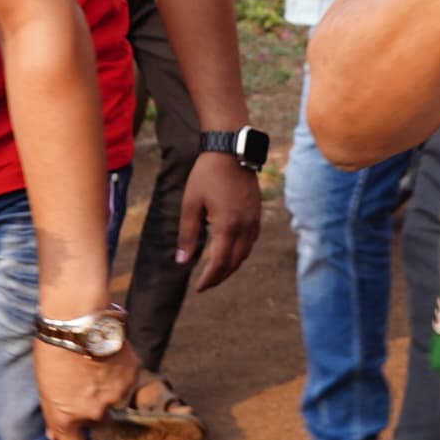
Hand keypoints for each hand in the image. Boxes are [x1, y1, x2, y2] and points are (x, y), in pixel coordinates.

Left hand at [31, 338, 143, 439]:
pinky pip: (126, 381)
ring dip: (106, 388)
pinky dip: (118, 372)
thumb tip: (54, 434)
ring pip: (114, 400)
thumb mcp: (44, 386)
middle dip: (93, 408)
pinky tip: (107, 354)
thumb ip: (53, 413)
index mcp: (66, 418)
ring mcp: (114, 397)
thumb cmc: (53, 349)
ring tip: (93, 363)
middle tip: (83, 384)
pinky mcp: (131, 377)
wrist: (77, 320)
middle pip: (98, 421)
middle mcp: (93, 414)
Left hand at [176, 150, 264, 290]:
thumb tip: (182, 261)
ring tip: (216, 270)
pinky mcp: (257, 213)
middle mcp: (245, 227)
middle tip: (206, 283)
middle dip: (220, 276)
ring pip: (245, 253)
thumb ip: (187, 234)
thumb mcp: (190, 204)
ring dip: (231, 265)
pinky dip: (241, 252)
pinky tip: (230, 250)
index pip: (220, 263)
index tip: (199, 288)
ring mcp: (254, 220)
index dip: (209, 279)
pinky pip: (251, 241)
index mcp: (227, 226)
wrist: (231, 151)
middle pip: (235, 262)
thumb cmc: (207, 175)